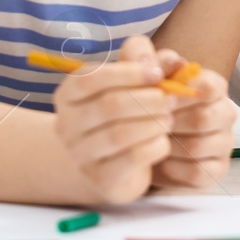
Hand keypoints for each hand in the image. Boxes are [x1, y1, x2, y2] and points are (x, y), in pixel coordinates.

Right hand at [51, 35, 174, 204]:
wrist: (108, 164)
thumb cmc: (121, 114)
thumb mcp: (129, 84)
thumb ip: (147, 66)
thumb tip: (173, 60)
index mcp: (68, 95)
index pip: (91, 78)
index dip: (129, 73)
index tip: (157, 74)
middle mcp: (67, 125)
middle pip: (109, 105)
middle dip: (148, 99)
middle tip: (172, 100)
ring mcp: (80, 155)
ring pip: (120, 134)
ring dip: (154, 122)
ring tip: (169, 118)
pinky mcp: (101, 179)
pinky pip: (134, 158)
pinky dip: (156, 145)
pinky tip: (162, 140)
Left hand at [149, 51, 236, 190]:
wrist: (140, 141)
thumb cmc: (147, 104)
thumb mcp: (141, 77)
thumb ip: (148, 59)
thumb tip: (170, 59)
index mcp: (213, 86)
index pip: (209, 86)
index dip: (181, 94)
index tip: (158, 100)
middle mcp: (225, 113)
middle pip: (204, 118)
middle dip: (170, 123)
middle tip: (148, 125)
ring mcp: (224, 143)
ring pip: (199, 146)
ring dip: (169, 146)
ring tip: (151, 142)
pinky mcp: (217, 170)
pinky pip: (198, 171)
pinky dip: (174, 168)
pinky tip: (161, 162)